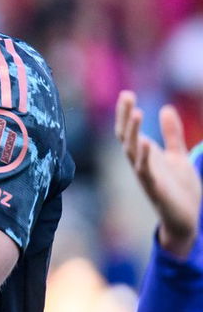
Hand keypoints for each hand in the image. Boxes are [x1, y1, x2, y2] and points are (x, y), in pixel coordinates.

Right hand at [116, 91, 199, 258]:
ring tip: (136, 113)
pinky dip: (143, 157)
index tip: (127, 93)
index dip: (125, 112)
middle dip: (124, 116)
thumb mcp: (178, 155)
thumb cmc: (180, 188)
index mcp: (143, 154)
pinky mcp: (154, 188)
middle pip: (125, 135)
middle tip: (128, 96)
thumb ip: (172, 134)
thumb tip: (166, 109)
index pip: (128, 129)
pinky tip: (146, 142)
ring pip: (131, 150)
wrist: (186, 218)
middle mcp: (139, 162)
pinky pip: (144, 171)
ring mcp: (145, 175)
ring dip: (132, 132)